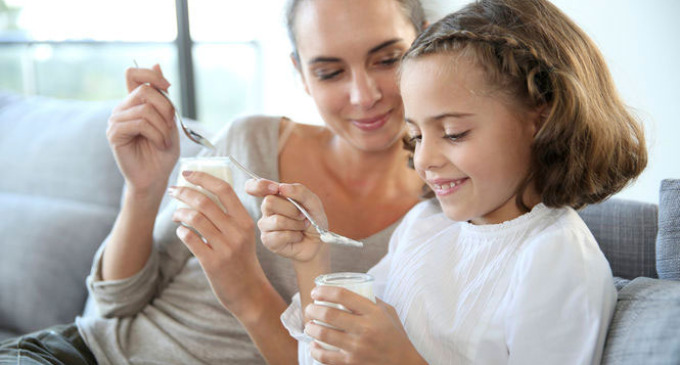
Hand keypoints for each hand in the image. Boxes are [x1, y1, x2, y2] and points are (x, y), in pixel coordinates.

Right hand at [107, 64, 179, 196]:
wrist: (155, 177)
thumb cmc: (163, 150)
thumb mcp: (169, 120)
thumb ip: (163, 95)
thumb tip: (157, 63)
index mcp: (135, 102)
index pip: (133, 73)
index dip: (151, 74)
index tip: (168, 86)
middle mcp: (122, 108)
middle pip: (144, 90)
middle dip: (166, 107)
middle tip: (171, 126)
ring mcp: (115, 120)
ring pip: (145, 109)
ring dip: (163, 127)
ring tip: (165, 141)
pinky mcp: (114, 134)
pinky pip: (139, 123)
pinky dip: (157, 134)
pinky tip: (160, 145)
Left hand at [170, 171, 266, 316]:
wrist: (249, 292)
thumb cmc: (242, 260)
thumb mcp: (243, 234)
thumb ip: (229, 215)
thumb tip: (202, 192)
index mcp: (245, 220)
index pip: (224, 189)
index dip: (204, 177)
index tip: (188, 173)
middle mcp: (237, 231)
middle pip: (205, 201)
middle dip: (184, 192)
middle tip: (173, 190)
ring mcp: (225, 247)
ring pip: (195, 218)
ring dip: (179, 212)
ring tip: (175, 214)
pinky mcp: (213, 262)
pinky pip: (190, 238)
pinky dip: (182, 231)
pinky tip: (181, 231)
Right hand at [246, 179, 327, 262]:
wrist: (318, 242)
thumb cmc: (313, 219)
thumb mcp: (313, 202)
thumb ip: (300, 191)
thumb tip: (281, 187)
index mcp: (274, 195)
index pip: (254, 186)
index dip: (259, 185)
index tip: (275, 189)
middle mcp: (266, 209)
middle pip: (269, 201)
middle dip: (292, 209)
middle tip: (303, 215)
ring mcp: (265, 225)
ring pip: (277, 220)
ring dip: (296, 224)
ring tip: (302, 226)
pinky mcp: (267, 240)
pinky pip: (280, 235)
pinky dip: (295, 235)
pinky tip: (297, 236)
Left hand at [304, 287, 425, 364]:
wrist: (404, 363)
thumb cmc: (395, 334)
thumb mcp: (388, 312)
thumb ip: (371, 300)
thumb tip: (351, 290)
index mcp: (373, 312)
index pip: (343, 295)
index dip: (324, 291)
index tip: (315, 292)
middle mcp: (365, 329)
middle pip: (329, 315)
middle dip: (312, 310)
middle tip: (309, 309)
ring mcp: (357, 348)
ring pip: (324, 335)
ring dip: (310, 328)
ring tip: (309, 326)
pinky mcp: (352, 363)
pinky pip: (326, 357)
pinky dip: (315, 351)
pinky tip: (313, 346)